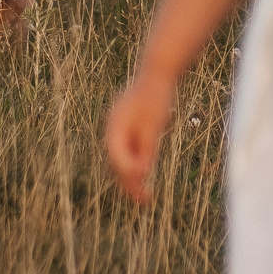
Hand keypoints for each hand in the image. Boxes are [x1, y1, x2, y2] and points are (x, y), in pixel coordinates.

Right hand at [104, 70, 176, 203]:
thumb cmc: (156, 97)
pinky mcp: (129, 127)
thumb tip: (142, 173)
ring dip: (132, 176)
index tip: (143, 186)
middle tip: (144, 200)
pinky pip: (130, 151)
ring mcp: (119, 128)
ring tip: (145, 195)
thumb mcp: (154, 124)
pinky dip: (137, 163)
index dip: (129, 173)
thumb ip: (146, 148)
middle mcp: (113, 128)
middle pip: (117, 162)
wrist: (159, 73)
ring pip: (122, 159)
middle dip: (129, 182)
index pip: (116, 157)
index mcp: (115, 125)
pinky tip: (147, 173)